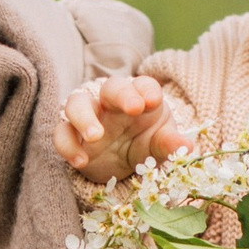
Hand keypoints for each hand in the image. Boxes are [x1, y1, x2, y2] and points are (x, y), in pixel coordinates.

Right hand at [57, 70, 199, 182]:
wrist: (122, 164)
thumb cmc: (145, 143)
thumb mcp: (160, 144)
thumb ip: (170, 144)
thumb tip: (187, 148)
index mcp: (140, 98)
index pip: (143, 85)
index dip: (147, 90)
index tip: (153, 101)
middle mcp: (112, 103)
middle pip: (111, 87)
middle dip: (121, 94)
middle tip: (133, 108)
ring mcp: (89, 116)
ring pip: (77, 103)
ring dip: (84, 117)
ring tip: (96, 136)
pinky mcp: (72, 135)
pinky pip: (61, 133)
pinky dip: (68, 146)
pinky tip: (80, 161)